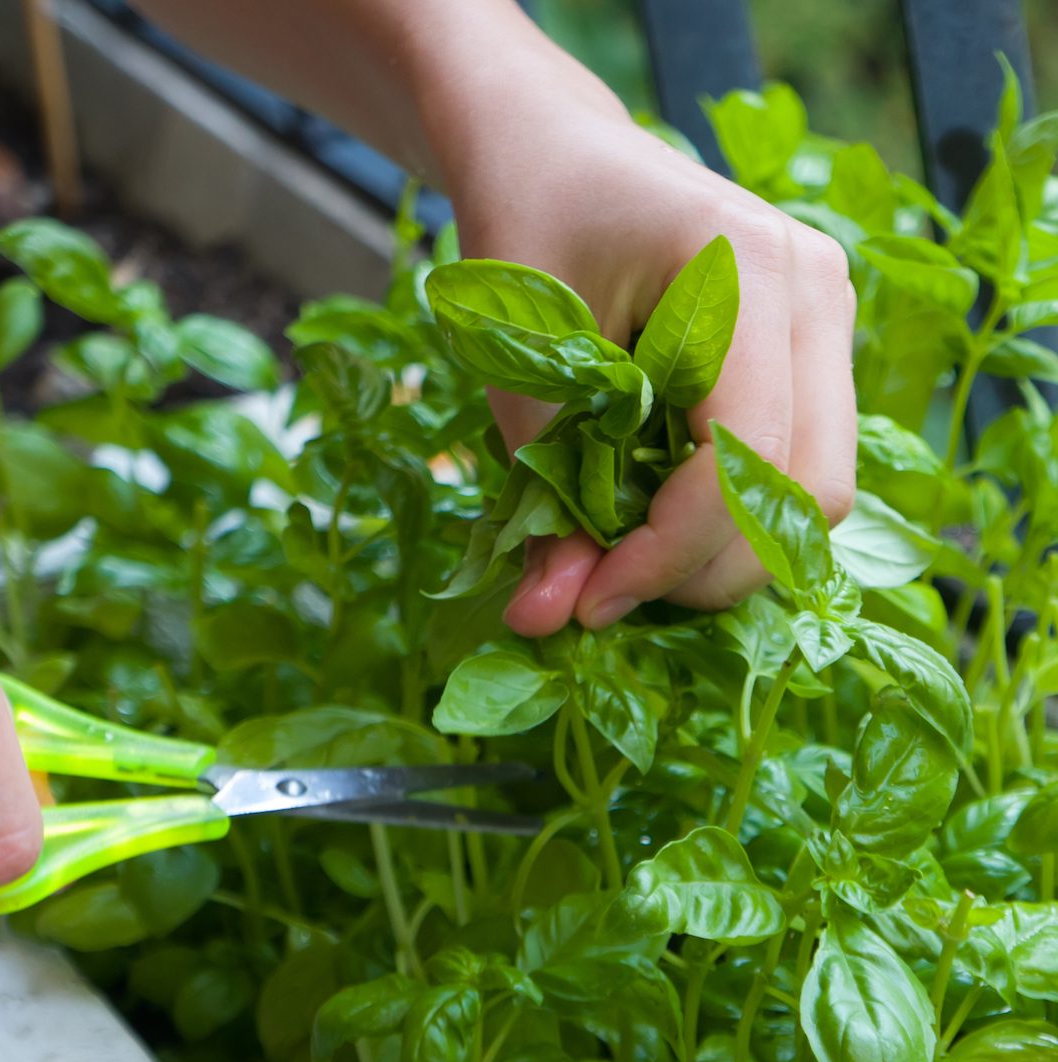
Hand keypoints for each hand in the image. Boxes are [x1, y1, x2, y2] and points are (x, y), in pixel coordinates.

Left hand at [439, 79, 856, 634]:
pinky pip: (804, 462)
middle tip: (609, 591)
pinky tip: (666, 514)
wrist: (553, 155)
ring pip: (820, 489)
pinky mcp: (815, 346)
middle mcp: (815, 291)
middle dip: (706, 569)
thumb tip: (545, 623)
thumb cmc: (525, 233)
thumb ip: (543, 499)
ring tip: (635, 557)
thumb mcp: (518, 371)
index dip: (668, 555)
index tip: (588, 602)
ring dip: (729, 551)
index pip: (744, 461)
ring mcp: (827, 316)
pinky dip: (739, 515)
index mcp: (744, 270)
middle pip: (807, 492)